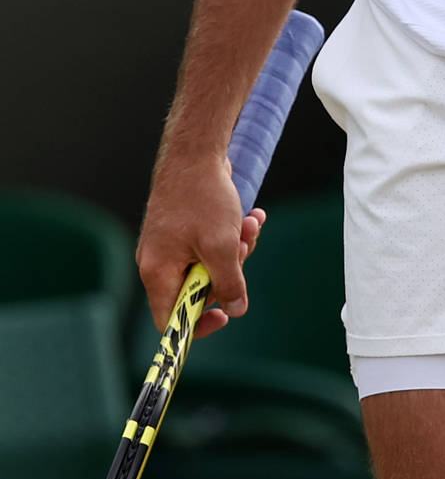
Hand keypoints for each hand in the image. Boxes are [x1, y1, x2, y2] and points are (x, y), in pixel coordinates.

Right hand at [137, 155, 265, 339]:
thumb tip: (236, 309)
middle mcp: (160, 261)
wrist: (196, 153)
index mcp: (158, 272)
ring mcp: (174, 244)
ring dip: (239, 249)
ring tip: (250, 224)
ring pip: (213, 264)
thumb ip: (229, 282)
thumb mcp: (222, 246)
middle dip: (230, 271)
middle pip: (199, 289)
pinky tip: (252, 216)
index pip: (169, 319)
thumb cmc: (202, 197)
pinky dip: (235, 234)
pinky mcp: (188, 229)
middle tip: (244, 248)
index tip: (224, 317)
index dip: (196, 325)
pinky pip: (215, 244)